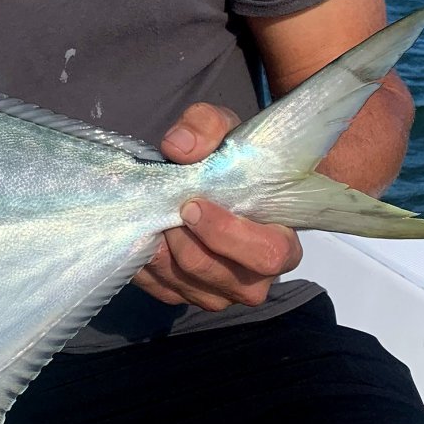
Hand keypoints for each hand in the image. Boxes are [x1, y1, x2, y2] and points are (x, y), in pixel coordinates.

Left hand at [132, 103, 303, 310]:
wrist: (206, 182)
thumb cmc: (226, 159)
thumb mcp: (222, 129)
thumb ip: (206, 127)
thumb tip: (179, 146)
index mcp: (282, 244)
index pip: (267, 253)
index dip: (227, 233)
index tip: (192, 205)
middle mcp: (253, 279)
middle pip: (216, 274)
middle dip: (184, 243)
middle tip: (167, 211)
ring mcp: (216, 294)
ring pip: (183, 284)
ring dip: (161, 253)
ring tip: (153, 219)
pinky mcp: (182, 296)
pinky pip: (158, 289)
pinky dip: (144, 264)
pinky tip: (141, 236)